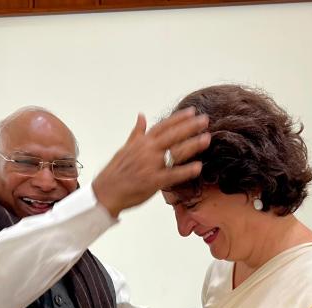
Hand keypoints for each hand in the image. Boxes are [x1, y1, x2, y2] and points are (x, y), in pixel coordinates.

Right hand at [92, 108, 209, 217]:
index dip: (178, 118)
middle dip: (190, 127)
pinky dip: (185, 171)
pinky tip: (198, 167)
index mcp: (141, 143)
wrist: (105, 192)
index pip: (163, 126)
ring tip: (206, 139)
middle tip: (205, 120)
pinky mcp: (153, 182)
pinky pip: (173, 175)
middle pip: (172, 135)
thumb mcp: (125, 148)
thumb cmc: (115, 172)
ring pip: (175, 152)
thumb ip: (137, 132)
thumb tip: (141, 115)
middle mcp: (147, 151)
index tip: (192, 111)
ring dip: (192, 145)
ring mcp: (150, 166)